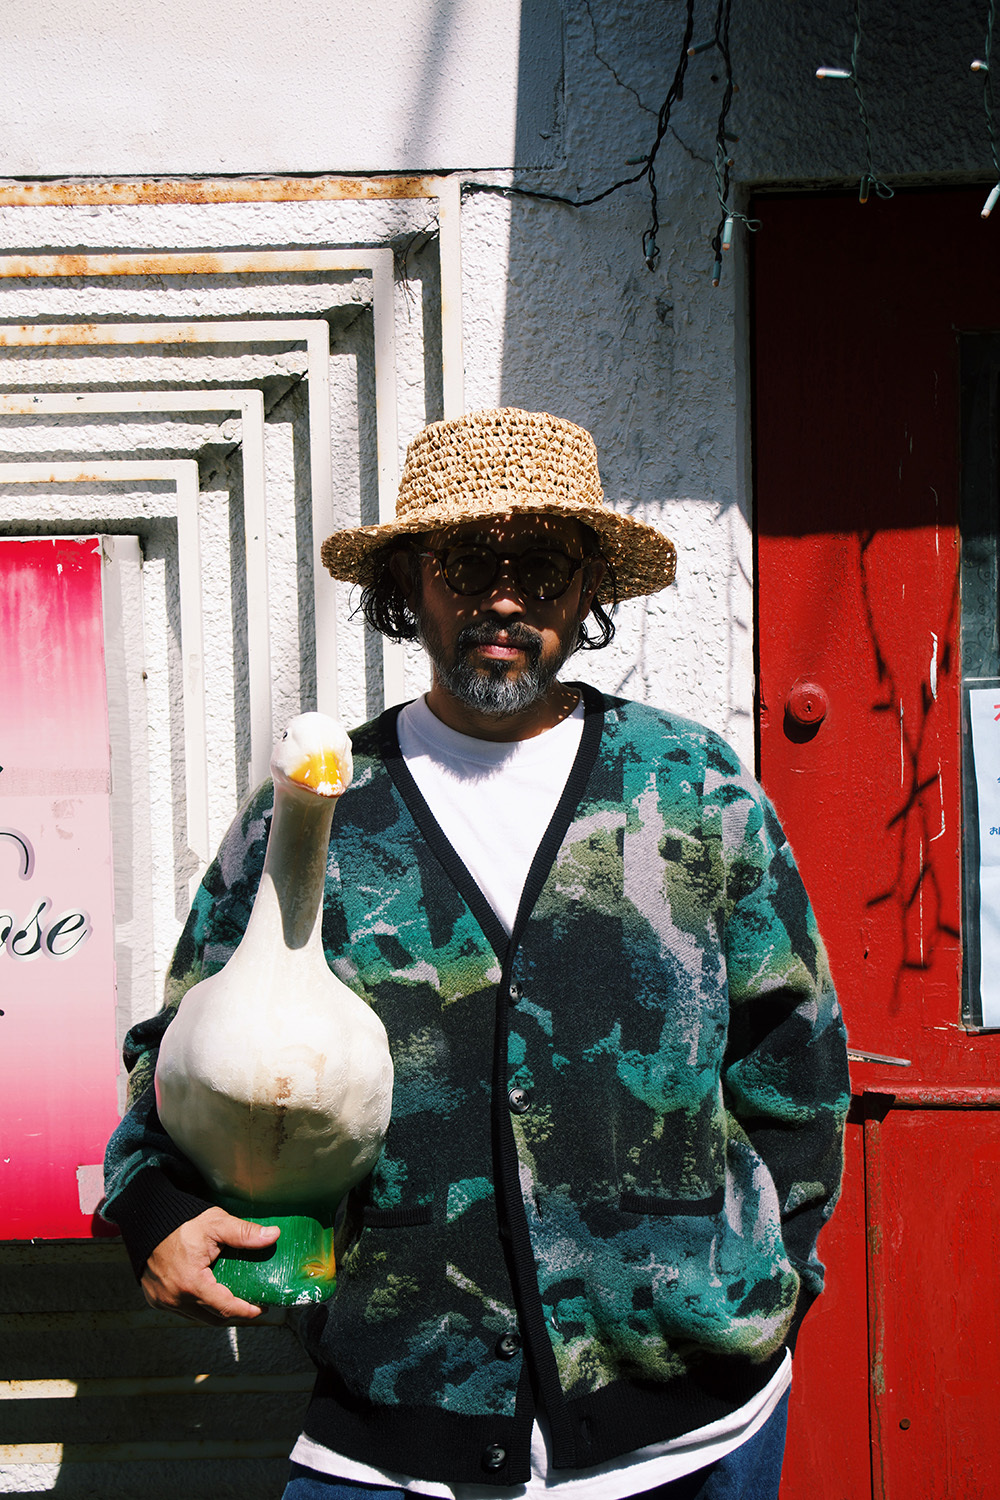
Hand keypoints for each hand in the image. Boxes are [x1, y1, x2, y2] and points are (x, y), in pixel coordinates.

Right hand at [141, 1207, 280, 1324]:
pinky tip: (208, 1291)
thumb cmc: (181, 1221)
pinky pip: (182, 1310)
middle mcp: (175, 1299)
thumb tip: (274, 1236)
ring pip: (197, 1316)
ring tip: (231, 1295)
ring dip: (214, 1310)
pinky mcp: (155, 1298)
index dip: (247, 1311)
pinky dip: (197, 1305)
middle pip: (213, 1317)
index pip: (226, 1308)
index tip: (262, 1308)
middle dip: (233, 1312)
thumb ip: (244, 1233)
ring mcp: (163, 1301)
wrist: (146, 1219)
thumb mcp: (216, 1224)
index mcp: (192, 1284)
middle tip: (250, 1301)